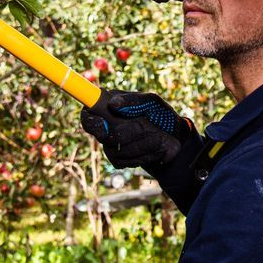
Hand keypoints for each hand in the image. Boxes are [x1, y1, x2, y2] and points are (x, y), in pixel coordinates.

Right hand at [80, 89, 200, 174]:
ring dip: (144, 143)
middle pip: (105, 136)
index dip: (91, 122)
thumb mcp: (152, 102)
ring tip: (158, 137)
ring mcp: (110, 145)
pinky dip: (144, 155)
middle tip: (148, 125)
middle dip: (133, 131)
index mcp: (108, 108)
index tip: (104, 126)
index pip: (87, 116)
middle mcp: (106, 127)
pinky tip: (154, 149)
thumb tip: (113, 104)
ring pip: (119, 150)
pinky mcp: (119, 160)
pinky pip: (126, 161)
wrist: (175, 138)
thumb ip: (133, 101)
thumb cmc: (161, 114)